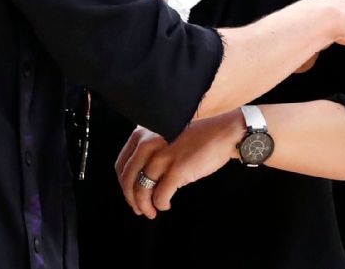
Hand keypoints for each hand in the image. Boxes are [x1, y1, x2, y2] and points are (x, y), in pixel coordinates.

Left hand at [115, 113, 242, 218]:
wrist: (222, 133)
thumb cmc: (196, 137)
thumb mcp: (164, 136)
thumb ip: (150, 151)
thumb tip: (138, 179)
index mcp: (143, 134)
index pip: (122, 164)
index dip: (124, 184)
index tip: (130, 194)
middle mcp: (148, 143)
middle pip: (128, 179)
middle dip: (132, 199)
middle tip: (139, 209)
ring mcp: (162, 157)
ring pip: (141, 189)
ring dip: (144, 205)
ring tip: (151, 211)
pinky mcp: (177, 170)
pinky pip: (160, 195)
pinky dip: (160, 204)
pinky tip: (165, 205)